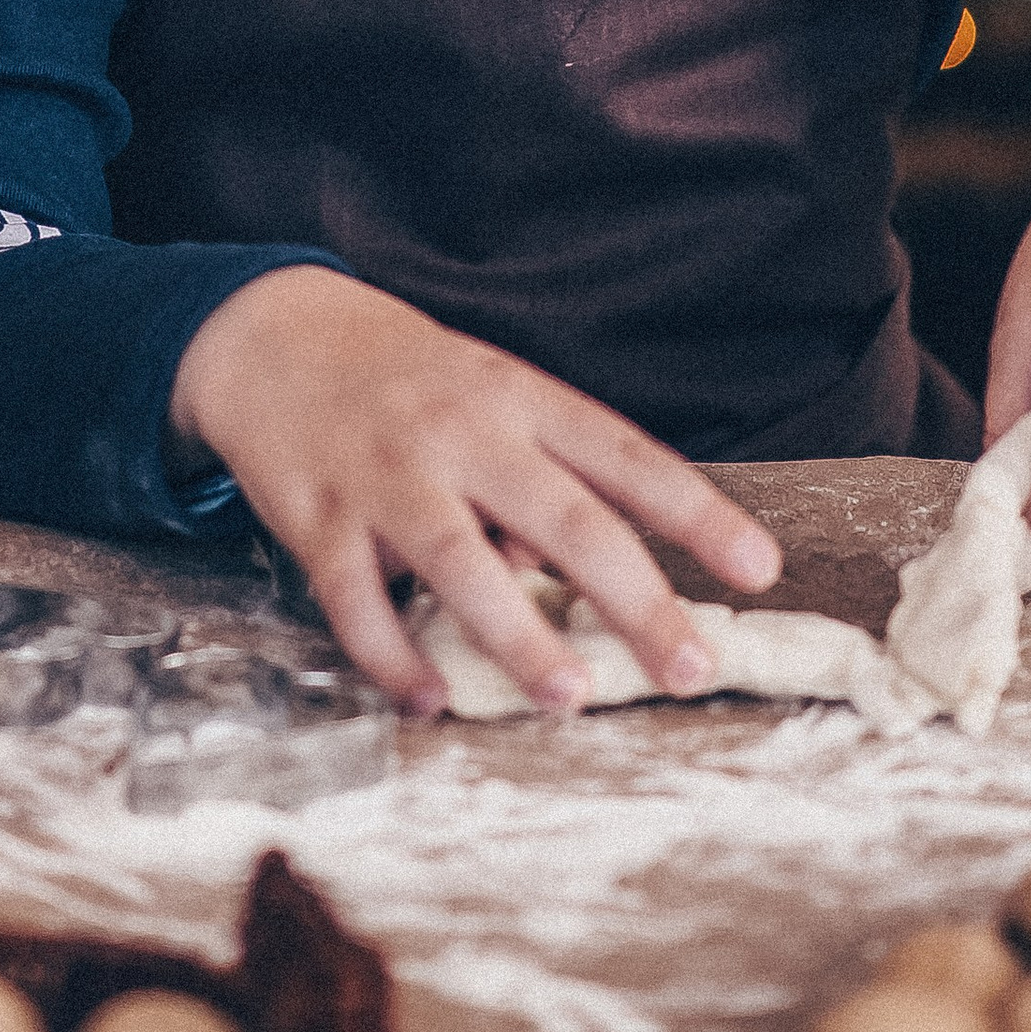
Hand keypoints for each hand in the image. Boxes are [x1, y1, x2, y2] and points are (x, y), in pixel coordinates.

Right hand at [169, 265, 781, 714]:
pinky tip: (433, 700)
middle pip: (564, 519)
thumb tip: (576, 586)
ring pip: (463, 563)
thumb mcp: (483, 391)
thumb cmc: (400, 375)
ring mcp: (386, 472)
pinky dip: (396, 659)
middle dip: (635, 599)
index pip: (625, 456)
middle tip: (690, 666)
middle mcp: (460, 430)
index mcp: (516, 394)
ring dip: (521, 637)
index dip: (698, 514)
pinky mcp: (316, 514)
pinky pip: (358, 602)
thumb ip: (536, 478)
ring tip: (572, 696)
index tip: (762, 569)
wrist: (268, 331)